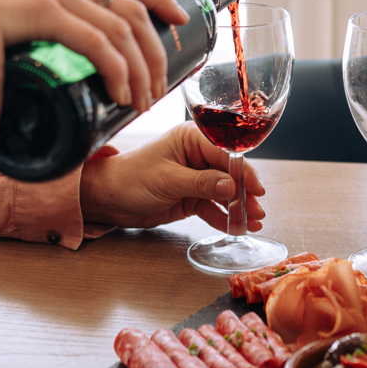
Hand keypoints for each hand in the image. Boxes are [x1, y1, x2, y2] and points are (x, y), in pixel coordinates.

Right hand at [0, 0, 188, 112]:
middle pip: (134, 10)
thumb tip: (62, 72)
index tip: (180, 20)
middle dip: (155, 54)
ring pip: (123, 29)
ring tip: (141, 103)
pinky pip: (99, 42)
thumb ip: (40, 36)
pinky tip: (121, 94)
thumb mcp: (13, 26)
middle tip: (157, 91)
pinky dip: (118, 71)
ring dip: (141, 71)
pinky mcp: (41, 11)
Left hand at [78, 123, 266, 230]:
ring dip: (239, 207)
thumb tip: (231, 187)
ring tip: (254, 222)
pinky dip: (224, 218)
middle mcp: (196, 156)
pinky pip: (213, 207)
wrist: (108, 199)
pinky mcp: (192, 197)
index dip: (243, 172)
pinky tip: (237, 227)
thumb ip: (202, 183)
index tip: (256, 188)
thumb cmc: (130, 178)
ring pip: (225, 193)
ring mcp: (195, 178)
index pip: (226, 153)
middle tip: (257, 210)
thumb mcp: (168, 180)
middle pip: (230, 174)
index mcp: (191, 140)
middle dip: (245, 193)